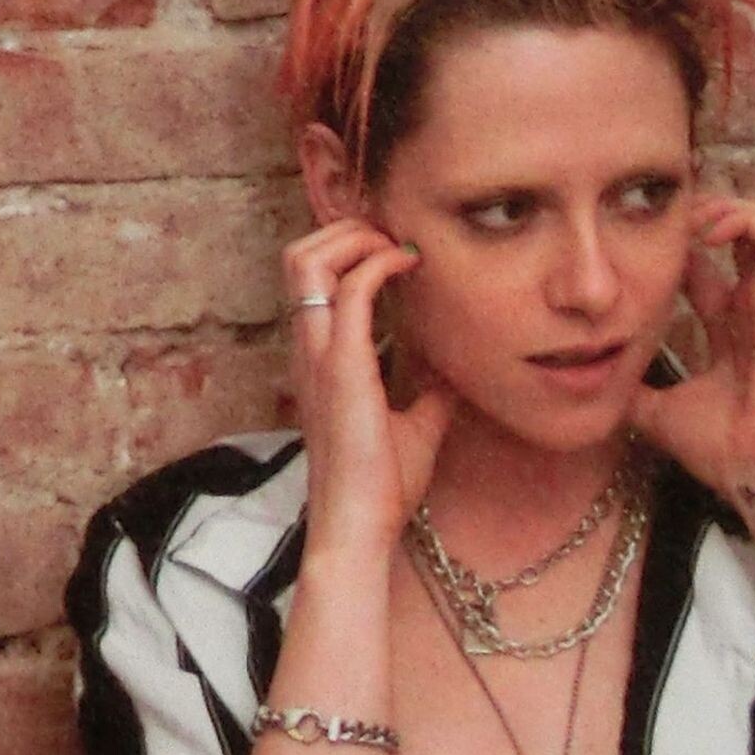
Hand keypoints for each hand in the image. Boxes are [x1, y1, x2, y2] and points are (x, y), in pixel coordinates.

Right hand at [282, 217, 458, 557]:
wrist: (361, 524)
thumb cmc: (380, 486)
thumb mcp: (415, 428)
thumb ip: (428, 393)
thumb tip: (456, 370)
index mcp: (319, 360)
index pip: (312, 280)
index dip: (347, 249)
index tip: (396, 251)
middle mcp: (310, 350)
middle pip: (298, 256)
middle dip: (345, 230)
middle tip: (393, 238)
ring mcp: (319, 355)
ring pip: (307, 260)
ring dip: (353, 238)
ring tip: (395, 246)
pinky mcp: (342, 365)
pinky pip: (352, 289)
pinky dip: (381, 263)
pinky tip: (411, 267)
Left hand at [630, 196, 754, 508]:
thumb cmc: (721, 451)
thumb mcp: (657, 414)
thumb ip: (633, 395)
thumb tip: (590, 389)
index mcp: (730, 336)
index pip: (705, 275)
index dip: (676, 253)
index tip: (639, 249)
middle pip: (735, 240)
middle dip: (699, 218)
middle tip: (663, 221)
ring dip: (723, 208)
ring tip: (688, 219)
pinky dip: (742, 216)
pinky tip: (705, 230)